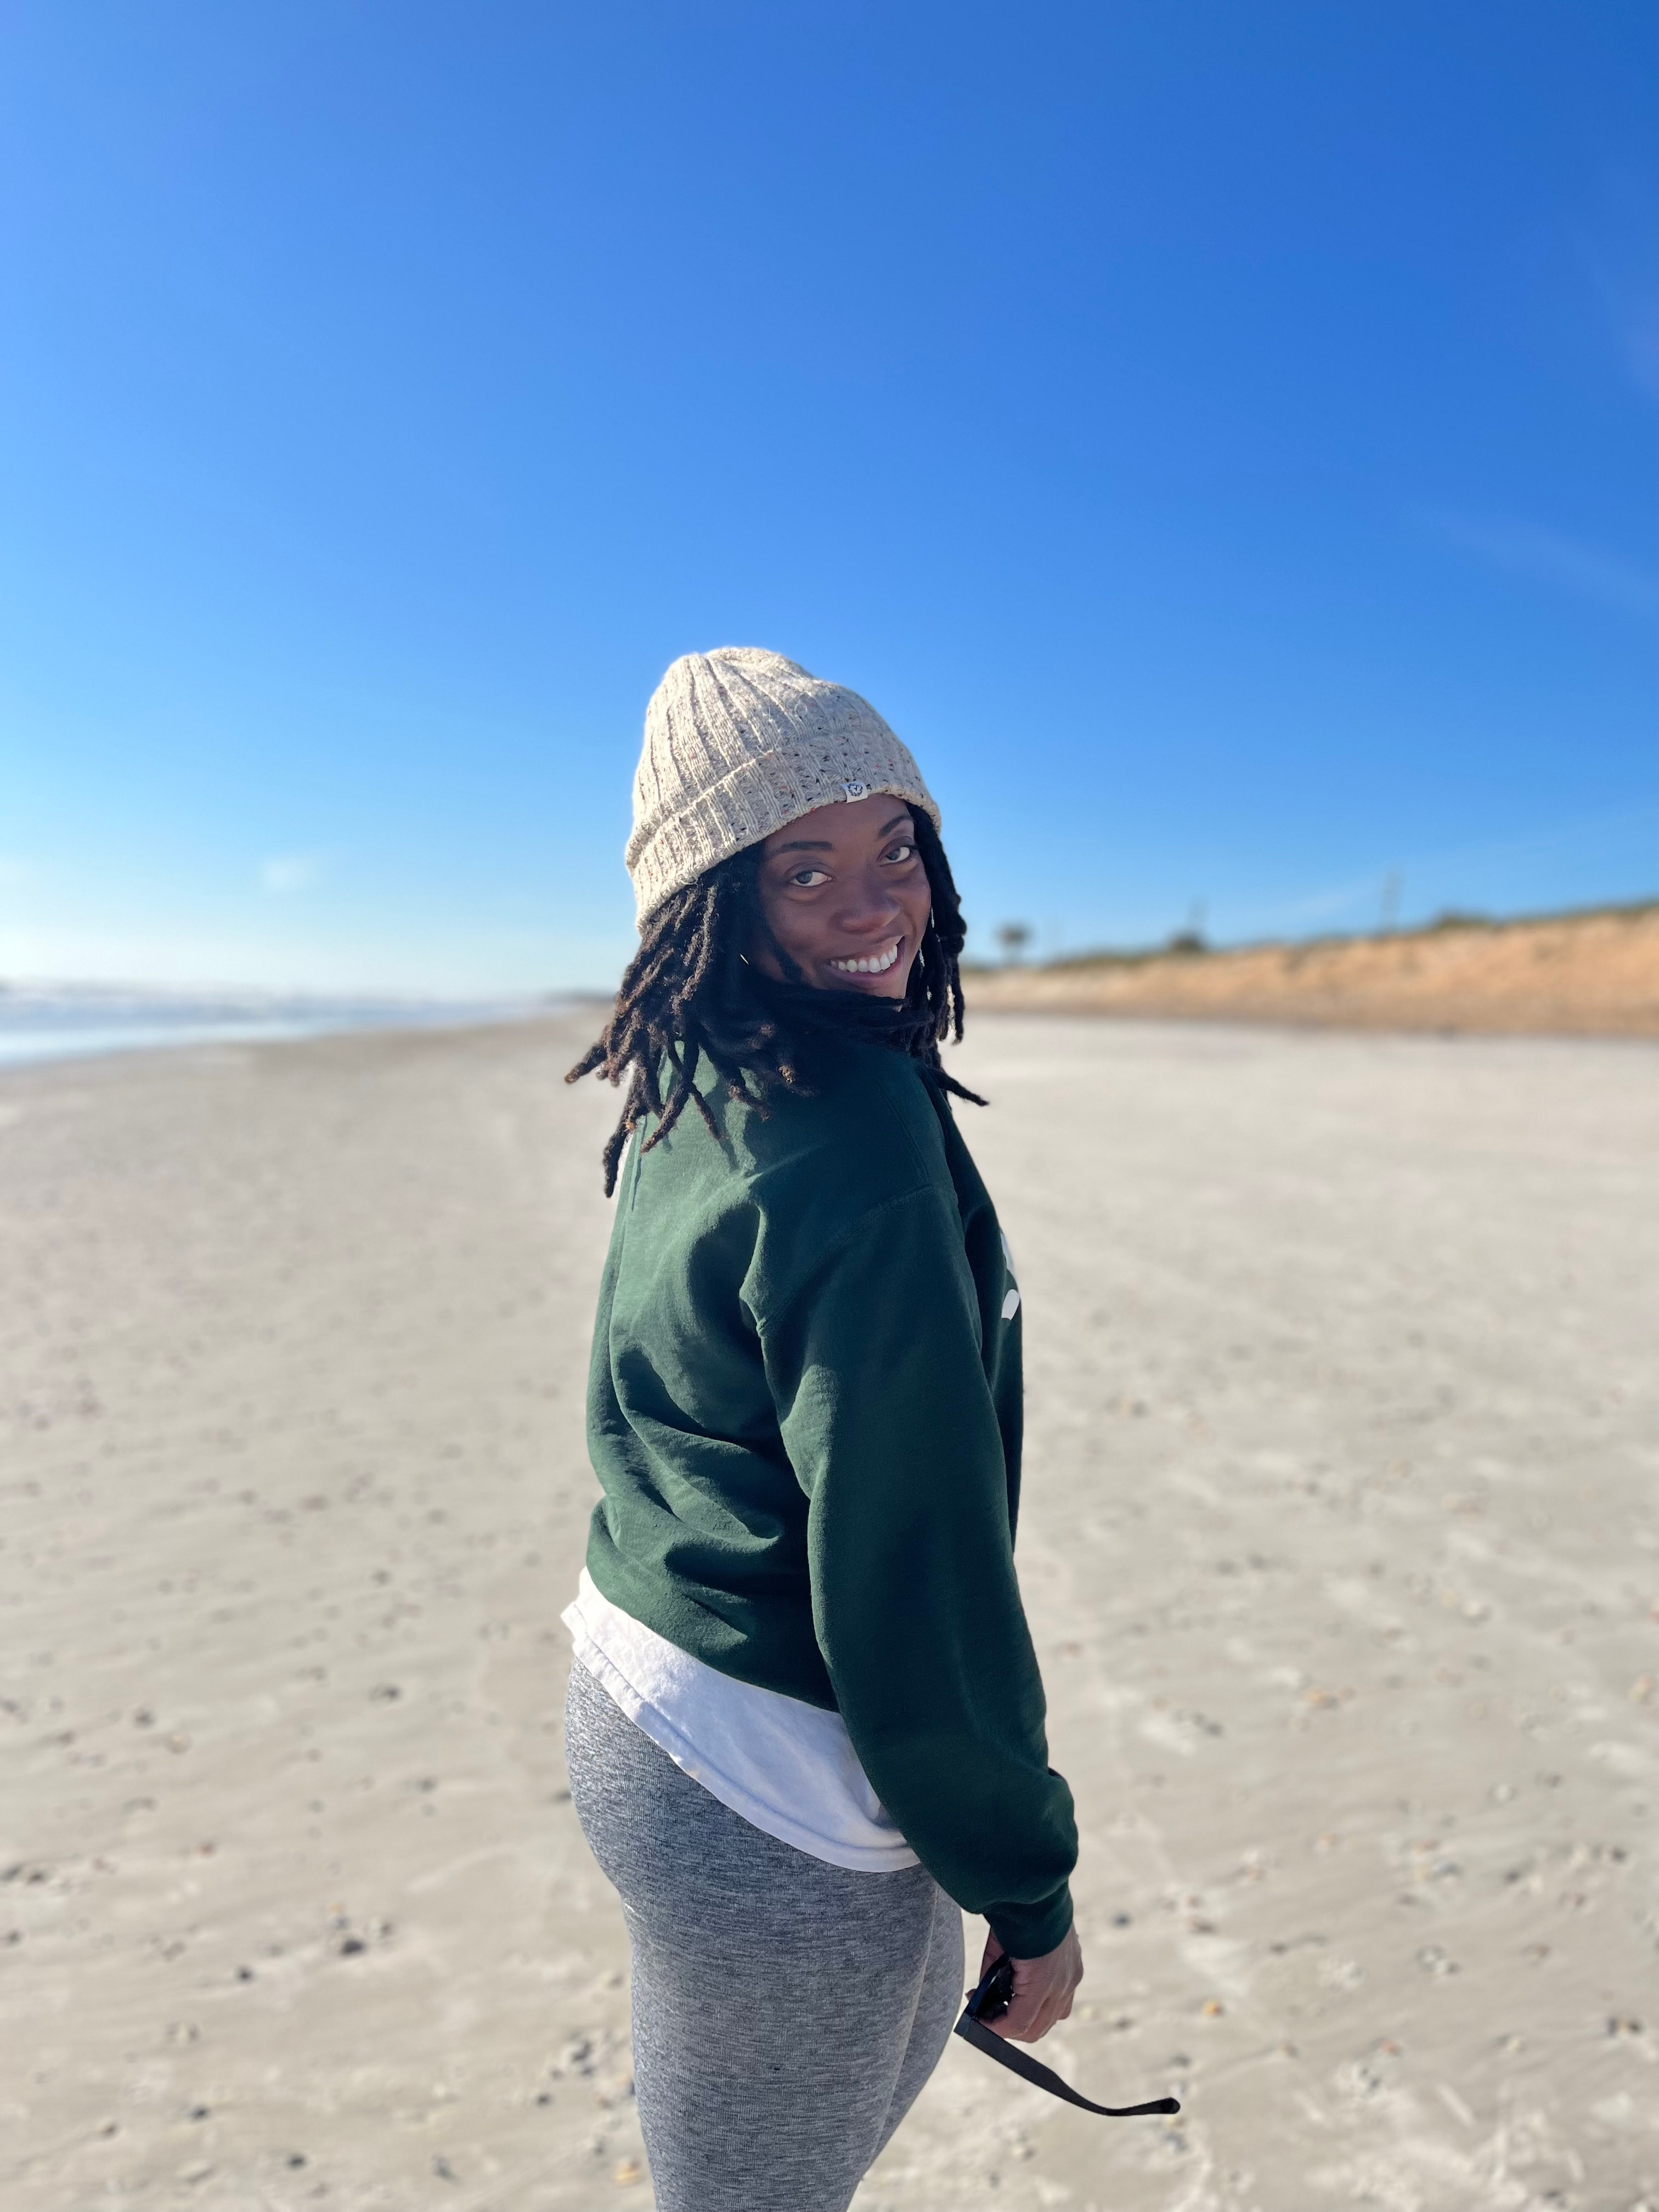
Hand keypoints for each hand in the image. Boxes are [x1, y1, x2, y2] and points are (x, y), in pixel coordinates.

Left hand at [978, 1924, 1082, 2043]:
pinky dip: (1044, 2005)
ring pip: (1051, 2019)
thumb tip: (982, 1996)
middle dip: (1009, 2027)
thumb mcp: (996, 1948)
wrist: (1039, 1886)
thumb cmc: (1015, 1914)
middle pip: (1035, 2029)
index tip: (979, 2022)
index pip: (1019, 2023)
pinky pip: (1062, 2002)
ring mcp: (1072, 1979)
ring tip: (1008, 2005)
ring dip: (1029, 2019)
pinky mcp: (1076, 1970)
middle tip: (990, 2016)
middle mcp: (1061, 1985)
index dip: (996, 2029)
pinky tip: (1027, 1991)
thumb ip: (991, 1976)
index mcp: (1041, 1980)